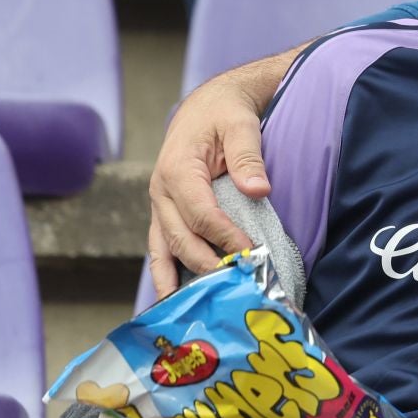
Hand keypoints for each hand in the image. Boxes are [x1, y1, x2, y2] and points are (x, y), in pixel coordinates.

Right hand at [147, 73, 268, 294]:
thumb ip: (248, 156)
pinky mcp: (164, 215)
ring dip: (179, 280)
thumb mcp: (240, 124)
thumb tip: (259, 189)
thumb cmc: (224, 114)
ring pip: (163, 250)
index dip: (224, 237)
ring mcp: (159, 206)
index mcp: (177, 169)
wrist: (205, 107)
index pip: (200, 214)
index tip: (250, 254)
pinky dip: (167, 275)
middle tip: (237, 285)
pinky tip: (175, 300)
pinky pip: (161, 249)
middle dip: (208, 264)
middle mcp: (161, 192)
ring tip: (196, 310)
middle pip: (181, 238)